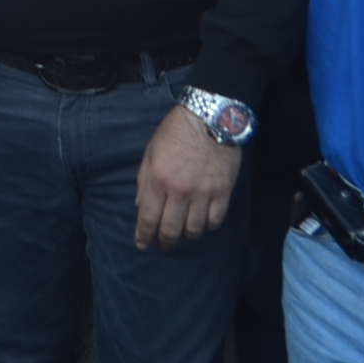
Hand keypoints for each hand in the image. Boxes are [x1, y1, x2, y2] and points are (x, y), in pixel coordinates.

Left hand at [134, 104, 241, 250]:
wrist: (210, 118)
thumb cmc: (175, 131)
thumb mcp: (151, 150)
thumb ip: (144, 179)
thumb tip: (140, 204)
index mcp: (158, 180)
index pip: (148, 218)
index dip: (143, 235)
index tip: (142, 244)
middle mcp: (179, 191)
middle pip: (170, 230)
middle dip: (164, 242)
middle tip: (162, 244)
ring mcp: (203, 194)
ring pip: (194, 229)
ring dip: (186, 235)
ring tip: (183, 233)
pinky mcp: (223, 193)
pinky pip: (215, 221)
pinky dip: (208, 227)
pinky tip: (203, 223)